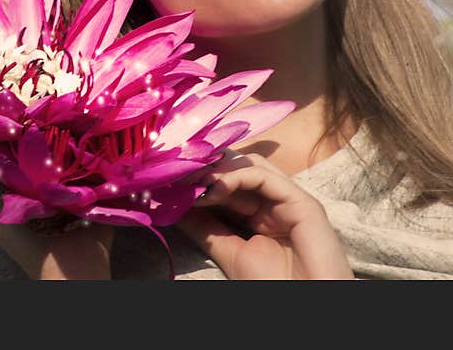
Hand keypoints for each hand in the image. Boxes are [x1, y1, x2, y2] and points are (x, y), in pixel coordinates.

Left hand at [175, 152, 353, 279]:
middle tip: (176, 172)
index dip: (200, 177)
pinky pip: (265, 177)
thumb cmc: (274, 287)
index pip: (227, 181)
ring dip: (217, 169)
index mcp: (261, 212)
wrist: (307, 309)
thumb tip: (175, 208)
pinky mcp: (304, 203)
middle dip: (206, 167)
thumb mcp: (229, 253)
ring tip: (192, 180)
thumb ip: (206, 229)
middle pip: (239, 168)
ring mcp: (291, 200)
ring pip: (251, 166)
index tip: (169, 178)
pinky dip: (235, 176)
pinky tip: (213, 187)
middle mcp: (276, 202)